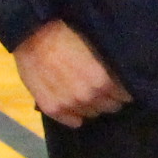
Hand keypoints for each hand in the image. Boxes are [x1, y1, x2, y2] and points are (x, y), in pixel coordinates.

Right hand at [13, 20, 130, 126]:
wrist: (32, 35)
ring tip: (84, 92)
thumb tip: (121, 80)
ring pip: (91, 115)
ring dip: (90, 106)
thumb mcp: (96, 47)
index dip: (122, 89)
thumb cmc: (67, 35)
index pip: (125, 96)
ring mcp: (68, 105)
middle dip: (108, 98)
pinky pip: (71, 121)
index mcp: (102, 81)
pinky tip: (72, 104)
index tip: (118, 84)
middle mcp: (87, 97)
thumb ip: (110, 68)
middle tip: (100, 87)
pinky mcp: (51, 108)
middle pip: (110, 107)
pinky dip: (74, 116)